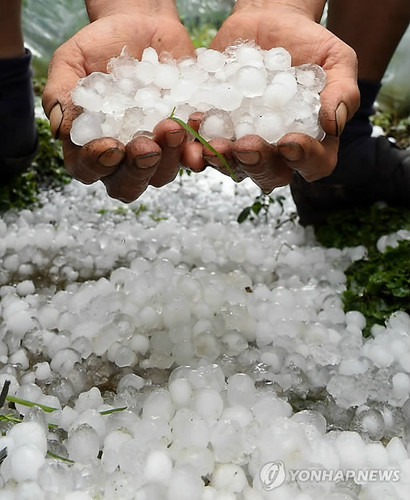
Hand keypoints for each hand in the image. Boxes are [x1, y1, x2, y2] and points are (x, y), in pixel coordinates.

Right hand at [42, 9, 194, 201]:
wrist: (141, 24)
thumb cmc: (100, 46)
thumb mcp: (72, 60)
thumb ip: (61, 94)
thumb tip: (60, 131)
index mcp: (90, 144)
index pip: (87, 170)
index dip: (97, 165)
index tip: (110, 146)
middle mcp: (122, 156)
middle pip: (127, 186)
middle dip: (137, 171)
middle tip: (145, 146)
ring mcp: (155, 151)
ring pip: (161, 176)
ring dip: (168, 159)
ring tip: (172, 126)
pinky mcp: (182, 140)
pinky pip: (191, 156)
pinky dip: (195, 147)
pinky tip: (194, 121)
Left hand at [182, 1, 359, 192]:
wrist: (269, 23)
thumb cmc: (309, 45)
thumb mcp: (336, 60)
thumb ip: (343, 91)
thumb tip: (334, 124)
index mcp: (311, 142)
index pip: (315, 164)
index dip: (305, 160)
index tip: (292, 141)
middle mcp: (276, 151)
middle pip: (270, 173)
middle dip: (258, 164)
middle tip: (247, 146)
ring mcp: (244, 143)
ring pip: (233, 165)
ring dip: (222, 160)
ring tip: (214, 144)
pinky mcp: (217, 129)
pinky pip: (204, 143)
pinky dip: (197, 139)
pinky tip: (194, 123)